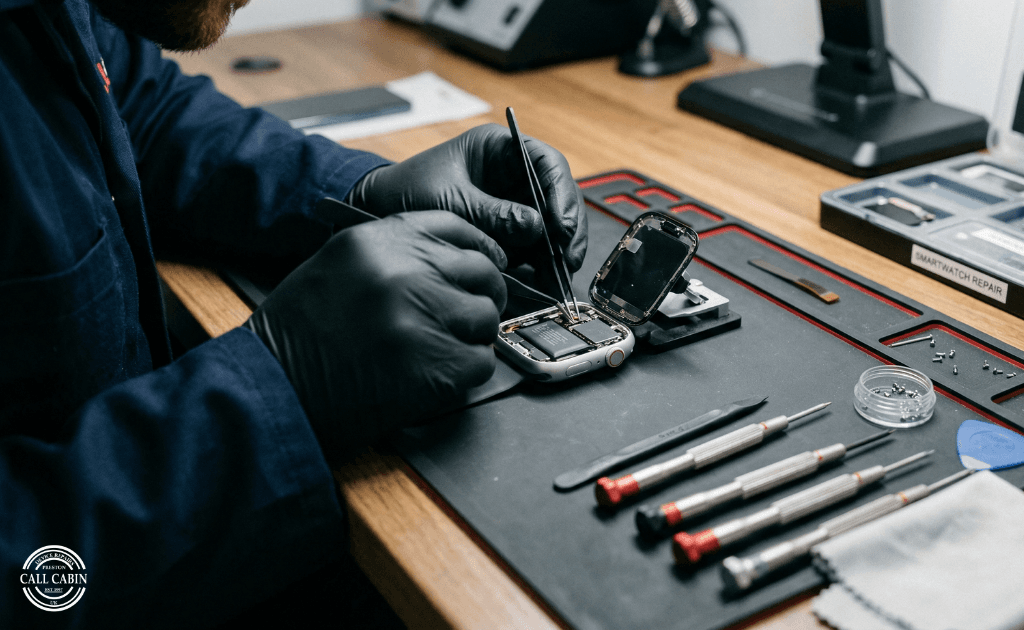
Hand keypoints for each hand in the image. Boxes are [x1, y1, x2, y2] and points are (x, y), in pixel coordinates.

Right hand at [245, 212, 507, 464]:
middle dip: (479, 295)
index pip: (455, 228)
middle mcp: (403, 273)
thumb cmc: (299, 335)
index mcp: (376, 242)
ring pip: (486, 318)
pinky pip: (480, 362)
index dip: (476, 249)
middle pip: (481, 272)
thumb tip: (451, 260)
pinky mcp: (437, 368)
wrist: (274, 393)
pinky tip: (433, 376)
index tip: (480, 267)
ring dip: (470, 337)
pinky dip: (464, 372)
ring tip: (436, 350)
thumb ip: (392, 254)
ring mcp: (422, 320)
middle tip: (460, 318)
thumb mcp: (336, 266)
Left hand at [348, 123, 587, 273]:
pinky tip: (545, 280)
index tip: (559, 223)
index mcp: (498, 149)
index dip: (560, 192)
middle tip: (567, 257)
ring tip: (558, 275)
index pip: (546, 162)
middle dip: (566, 228)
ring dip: (558, 251)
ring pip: (551, 225)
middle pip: (557, 196)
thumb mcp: (450, 202)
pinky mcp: (507, 234)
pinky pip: (535, 247)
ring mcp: (512, 205)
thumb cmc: (404, 193)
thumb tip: (536, 226)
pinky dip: (543, 265)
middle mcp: (512, 175)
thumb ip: (492, 214)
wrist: (374, 215)